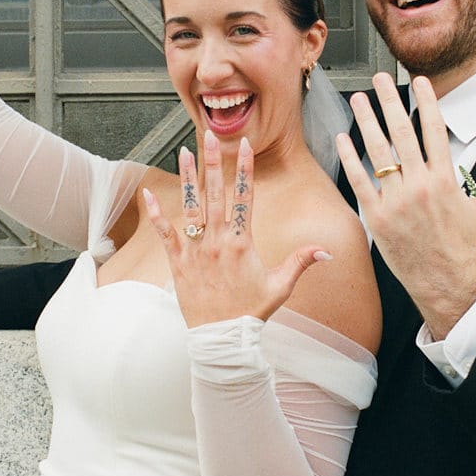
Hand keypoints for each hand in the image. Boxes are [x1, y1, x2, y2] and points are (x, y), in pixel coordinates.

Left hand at [144, 130, 331, 328]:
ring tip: (184, 152)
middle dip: (213, 163)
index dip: (245, 170)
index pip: (245, 198)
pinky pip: (165, 234)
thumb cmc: (252, 312)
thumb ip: (301, 262)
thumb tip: (327, 251)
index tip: (245, 146)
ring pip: (191, 207)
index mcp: (243, 243)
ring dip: (188, 178)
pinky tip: (148, 193)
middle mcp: (218, 242)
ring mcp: (196, 251)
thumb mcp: (281, 287)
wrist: (222, 339)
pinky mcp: (179, 263)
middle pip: (216, 194)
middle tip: (211, 136)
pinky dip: (157, 214)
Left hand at [337, 73, 475, 338]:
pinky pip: (360, 181)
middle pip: (402, 133)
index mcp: (445, 179)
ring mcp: (397, 200)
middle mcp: (420, 185)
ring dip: (366, 122)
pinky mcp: (377, 216)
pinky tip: (342, 137)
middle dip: (389, 102)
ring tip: (359, 99)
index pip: (434, 131)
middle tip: (379, 79)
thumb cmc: (462, 246)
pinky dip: (350, 158)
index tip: (418, 81)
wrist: (443, 282)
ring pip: (378, 152)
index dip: (426, 103)